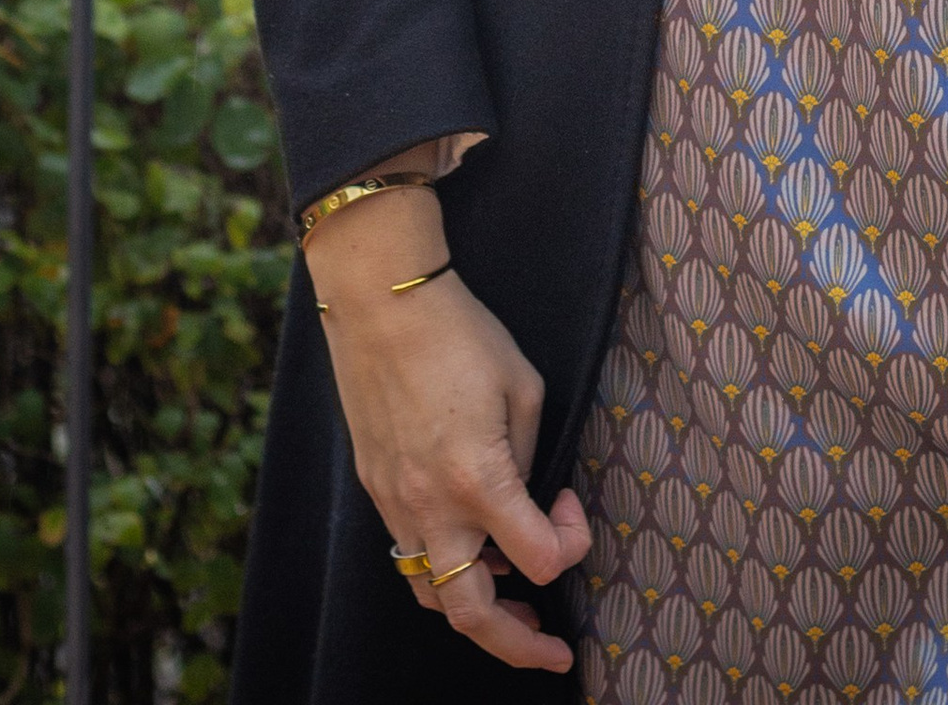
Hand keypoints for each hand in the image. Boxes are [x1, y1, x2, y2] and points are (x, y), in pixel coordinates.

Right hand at [307, 184, 585, 671]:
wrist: (380, 303)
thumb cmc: (459, 332)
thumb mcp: (523, 386)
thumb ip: (530, 456)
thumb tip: (529, 497)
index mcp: (477, 481)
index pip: (539, 560)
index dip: (571, 540)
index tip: (572, 503)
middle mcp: (430, 507)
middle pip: (471, 615)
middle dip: (517, 643)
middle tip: (551, 646)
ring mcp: (395, 504)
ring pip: (430, 594)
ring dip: (474, 609)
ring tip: (510, 602)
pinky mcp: (375, 489)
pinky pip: (407, 554)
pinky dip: (442, 567)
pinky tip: (468, 544)